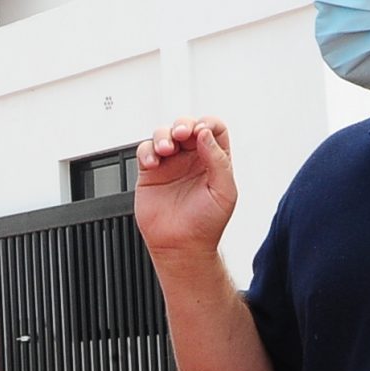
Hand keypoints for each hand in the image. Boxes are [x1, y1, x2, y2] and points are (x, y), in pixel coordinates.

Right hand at [132, 117, 238, 254]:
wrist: (182, 247)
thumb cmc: (206, 225)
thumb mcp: (224, 191)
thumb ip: (218, 161)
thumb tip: (205, 134)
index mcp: (214, 161)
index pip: (213, 130)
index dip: (208, 124)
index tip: (201, 131)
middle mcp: (191, 159)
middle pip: (186, 126)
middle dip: (183, 124)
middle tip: (182, 134)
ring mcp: (170, 165)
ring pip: (163, 134)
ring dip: (163, 136)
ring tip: (165, 150)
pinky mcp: (150, 173)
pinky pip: (145, 151)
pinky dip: (147, 151)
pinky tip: (153, 162)